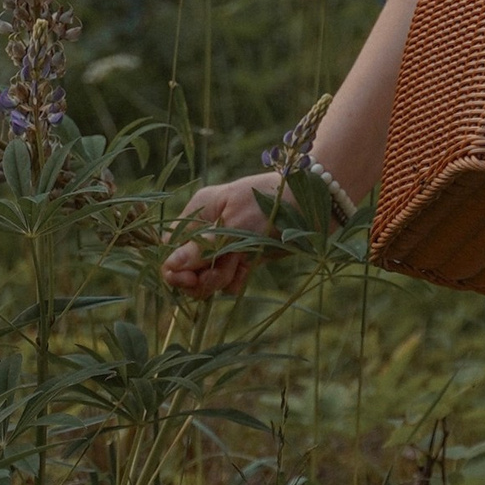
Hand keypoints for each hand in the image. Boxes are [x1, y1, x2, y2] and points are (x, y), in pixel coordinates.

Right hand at [162, 172, 280, 297]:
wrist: (314, 204)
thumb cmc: (272, 205)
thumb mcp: (235, 225)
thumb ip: (203, 248)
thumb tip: (170, 266)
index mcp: (199, 211)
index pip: (170, 247)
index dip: (176, 268)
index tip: (191, 278)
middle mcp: (207, 228)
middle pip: (186, 267)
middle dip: (202, 276)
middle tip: (224, 271)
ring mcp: (225, 243)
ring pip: (207, 276)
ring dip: (221, 278)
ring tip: (240, 265)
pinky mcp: (243, 256)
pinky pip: (227, 279)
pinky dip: (235, 280)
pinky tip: (247, 270)